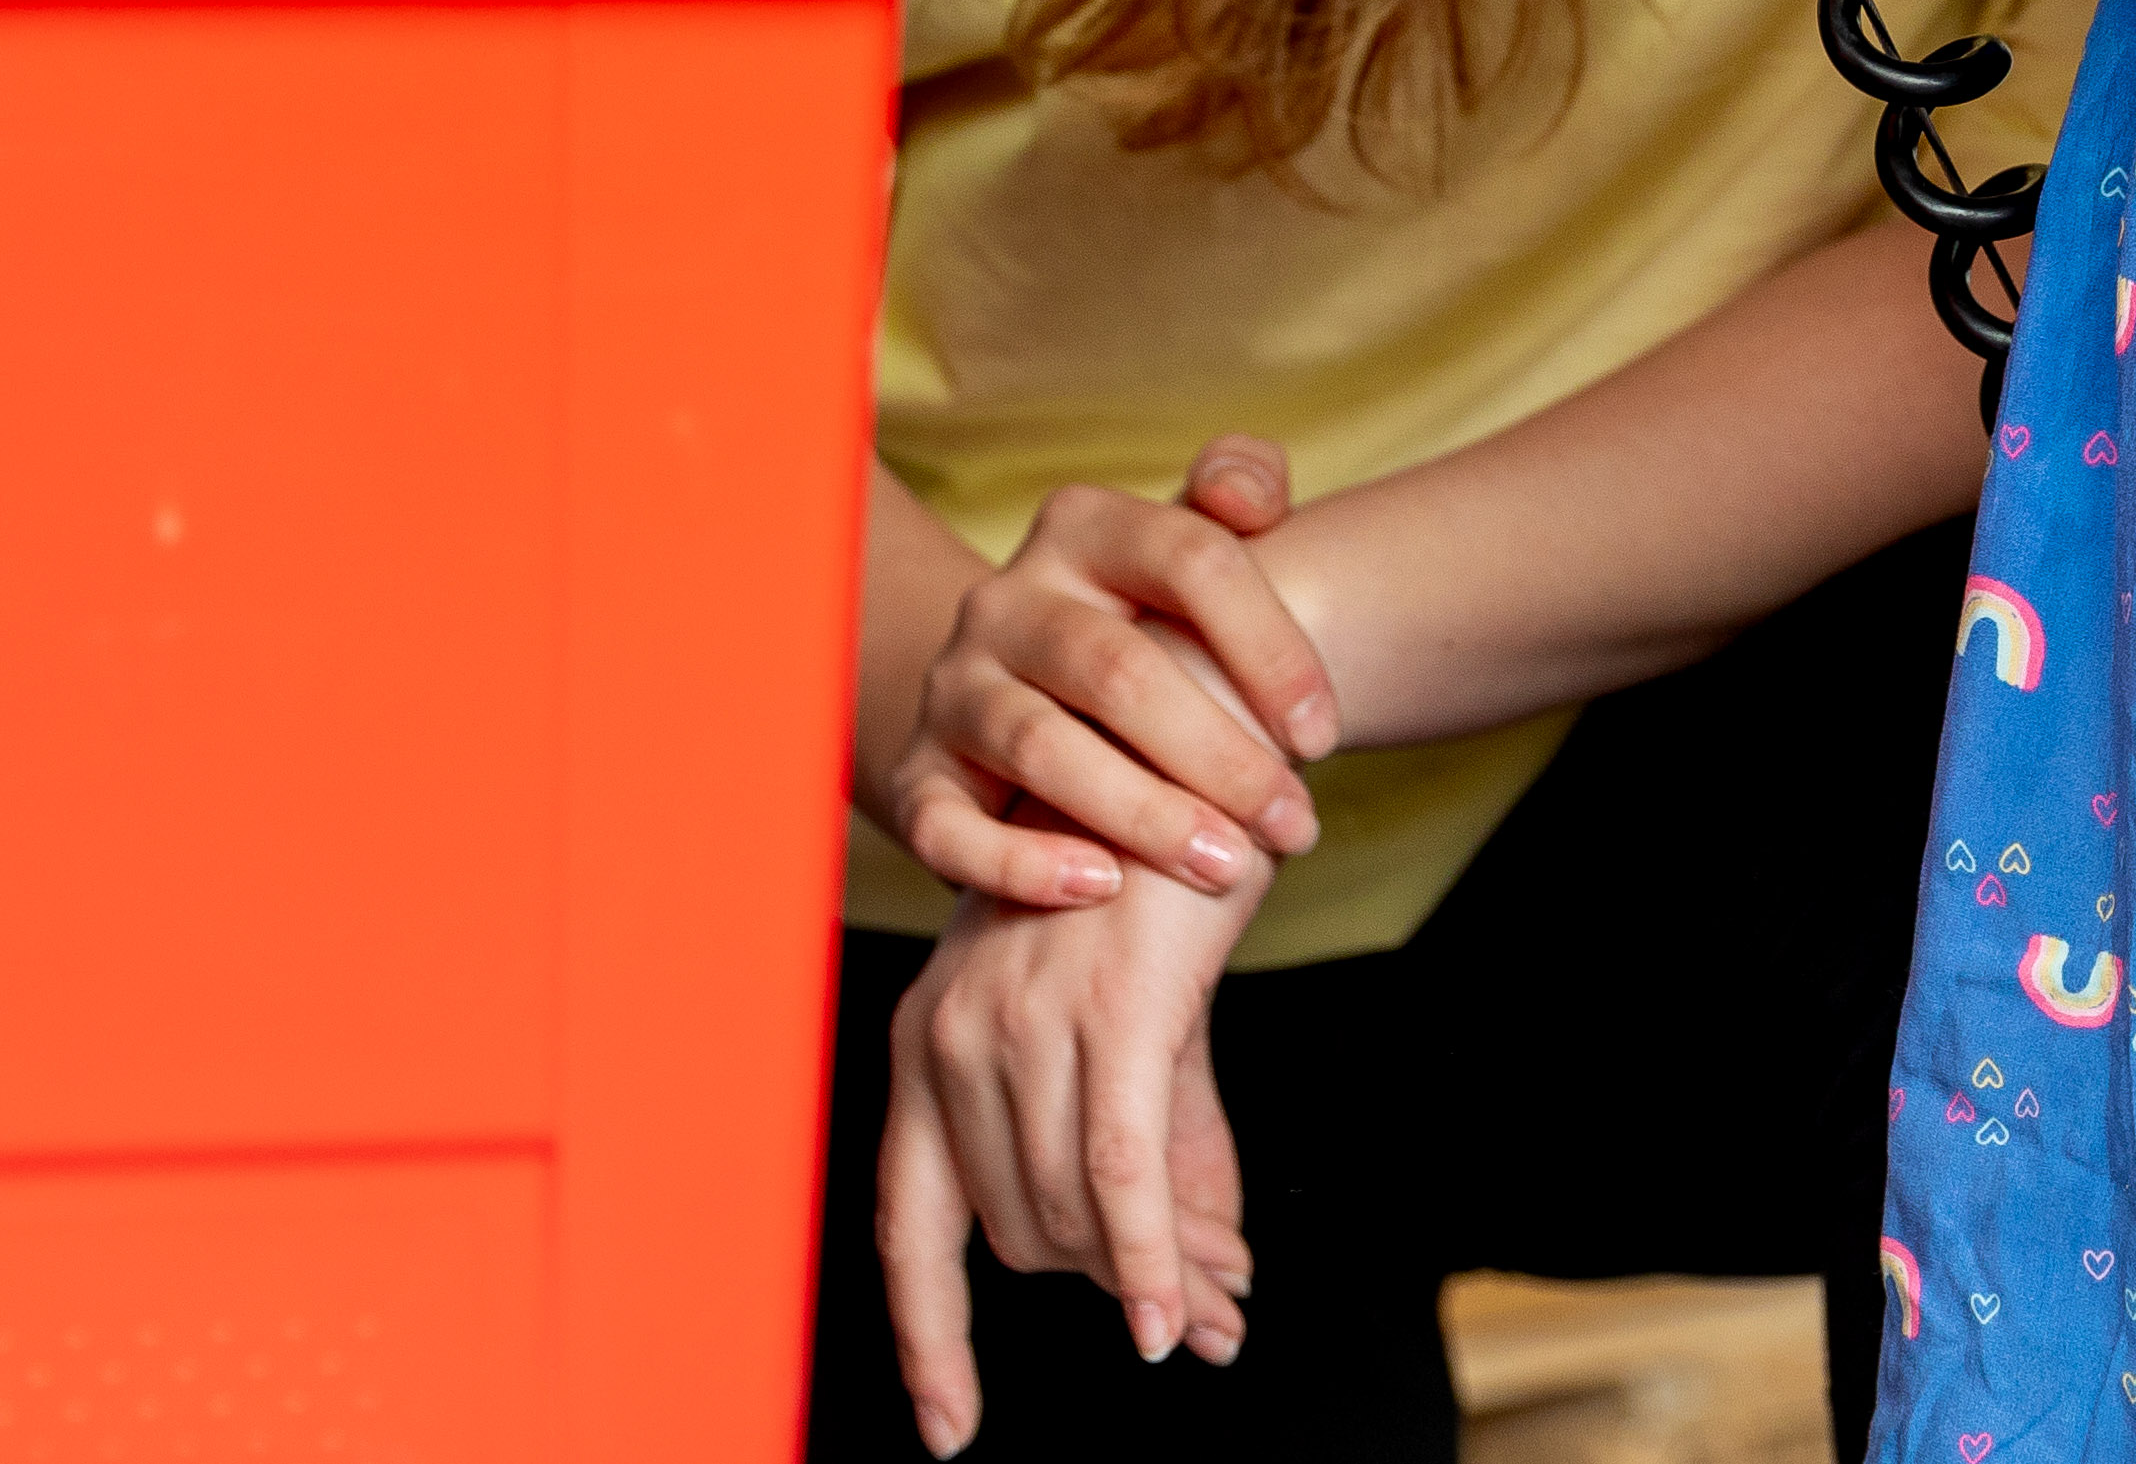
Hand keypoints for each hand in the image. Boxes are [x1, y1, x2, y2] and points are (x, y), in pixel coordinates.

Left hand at [877, 799, 1269, 1448]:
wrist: (1192, 741)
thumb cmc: (1154, 888)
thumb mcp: (1131, 1038)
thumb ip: (1150, 1176)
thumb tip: (1201, 1317)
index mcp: (927, 1043)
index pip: (911, 1229)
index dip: (929, 1342)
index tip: (950, 1431)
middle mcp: (951, 1035)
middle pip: (1019, 1236)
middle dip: (1106, 1288)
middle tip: (1201, 1303)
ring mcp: (1021, 1024)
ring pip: (1072, 1217)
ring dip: (1153, 1277)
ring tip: (1224, 1290)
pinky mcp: (1107, 1014)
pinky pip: (1120, 1177)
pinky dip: (1151, 1261)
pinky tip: (1179, 1316)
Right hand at [883, 440, 1340, 906]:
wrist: (1017, 692)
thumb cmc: (1145, 621)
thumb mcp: (1189, 543)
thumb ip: (1240, 485)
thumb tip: (1248, 497)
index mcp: (1082, 527)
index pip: (1190, 557)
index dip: (1270, 647)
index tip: (1325, 736)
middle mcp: (1003, 599)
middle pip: (1116, 667)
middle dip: (1219, 755)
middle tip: (1295, 824)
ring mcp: (952, 689)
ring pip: (1041, 746)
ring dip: (1144, 815)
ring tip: (1228, 865)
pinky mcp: (919, 778)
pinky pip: (947, 827)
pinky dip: (1020, 863)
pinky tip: (1101, 888)